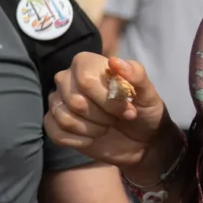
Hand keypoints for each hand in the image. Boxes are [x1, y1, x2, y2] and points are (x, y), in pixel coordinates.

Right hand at [46, 53, 168, 170]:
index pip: (85, 80)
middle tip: (115, 119)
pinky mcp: (54, 123)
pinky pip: (57, 133)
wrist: (141, 141)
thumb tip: (114, 62)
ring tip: (104, 127)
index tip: (127, 110)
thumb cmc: (143, 111)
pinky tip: (92, 138)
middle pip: (75, 101)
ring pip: (65, 117)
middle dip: (102, 116)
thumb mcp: (148, 93)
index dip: (107, 100)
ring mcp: (58, 101)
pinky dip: (80, 140)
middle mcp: (67, 79)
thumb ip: (136, 75)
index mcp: (86, 64)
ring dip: (92, 129)